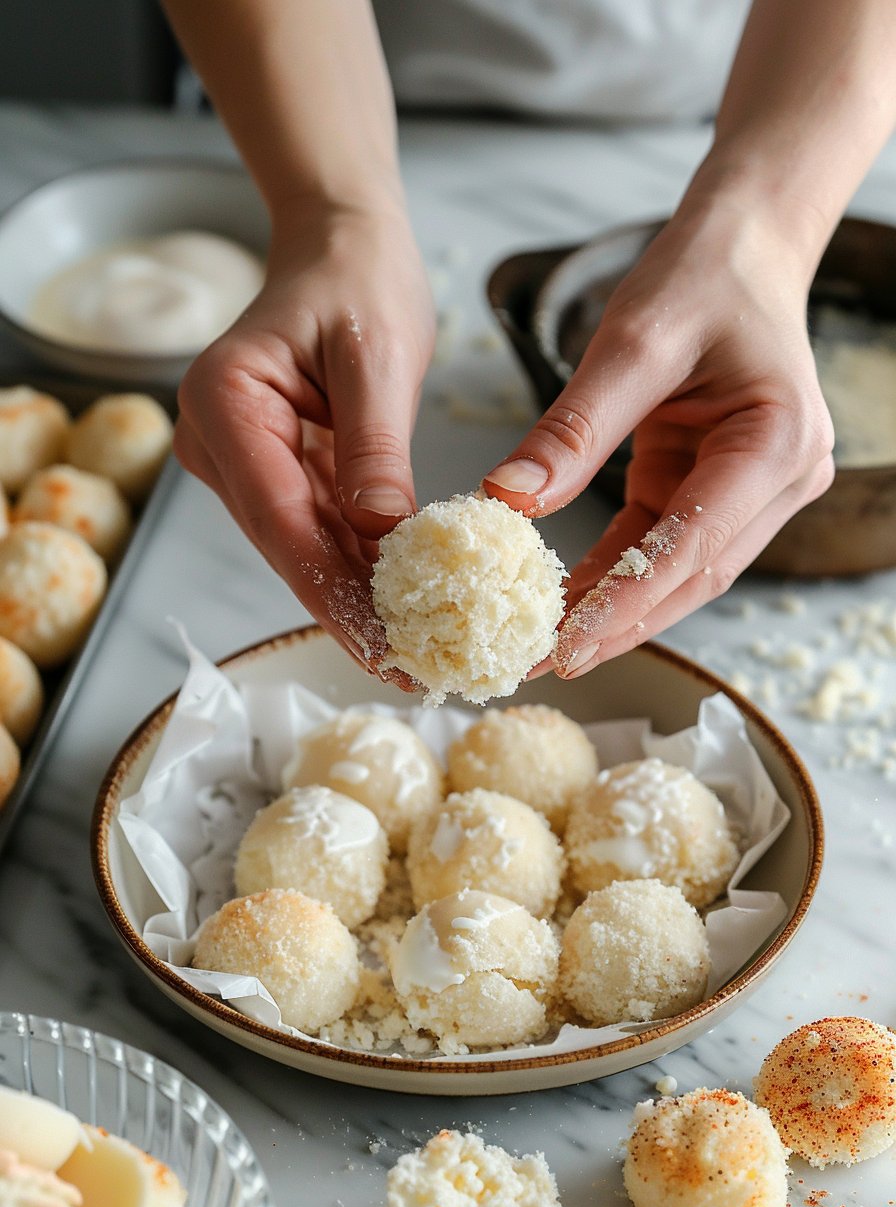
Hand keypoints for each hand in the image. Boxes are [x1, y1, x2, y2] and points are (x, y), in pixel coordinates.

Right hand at [173, 205, 434, 677]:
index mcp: (226, 402)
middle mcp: (218, 440)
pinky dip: (363, 569)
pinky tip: (407, 609)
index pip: (280, 518)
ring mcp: (242, 462)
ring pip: (304, 550)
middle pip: (288, 547)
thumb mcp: (376, 354)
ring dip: (359, 601)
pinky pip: (320, 531)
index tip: (382, 647)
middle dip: (350, 612)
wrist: (340, 247)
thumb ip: (374, 446)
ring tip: (420, 656)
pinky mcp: (275, 473)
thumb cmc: (356, 279)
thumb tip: (383, 534)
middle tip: (414, 671)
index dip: (332, 591)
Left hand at [481, 202, 834, 676]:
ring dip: (613, 611)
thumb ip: (573, 429)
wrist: (744, 250)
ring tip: (541, 647)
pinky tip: (563, 602)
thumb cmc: (700, 278)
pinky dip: (614, 576)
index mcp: (777, 441)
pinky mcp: (719, 491)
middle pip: (692, 577)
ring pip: (680, 574)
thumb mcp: (631, 342)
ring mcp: (755, 492)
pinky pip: (662, 546)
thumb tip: (507, 502)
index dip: (628, 600)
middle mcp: (780, 481)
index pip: (695, 544)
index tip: (568, 642)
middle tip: (541, 663)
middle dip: (616, 625)